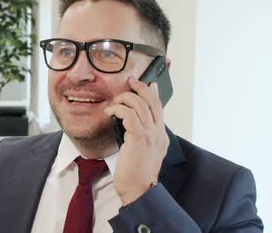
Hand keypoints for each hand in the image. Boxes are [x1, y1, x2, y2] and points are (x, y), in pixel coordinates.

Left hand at [104, 77, 168, 205]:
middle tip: (130, 82)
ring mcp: (150, 135)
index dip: (153, 92)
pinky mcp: (139, 138)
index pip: (160, 107)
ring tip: (114, 103)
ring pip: (139, 104)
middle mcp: (159, 133)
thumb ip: (141, 136)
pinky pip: (129, 114)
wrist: (139, 189)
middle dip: (141, 87)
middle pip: (152, 100)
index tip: (147, 83)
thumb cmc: (136, 173)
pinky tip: (110, 112)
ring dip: (124, 99)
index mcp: (161, 136)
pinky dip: (118, 109)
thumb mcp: (143, 151)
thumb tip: (131, 121)